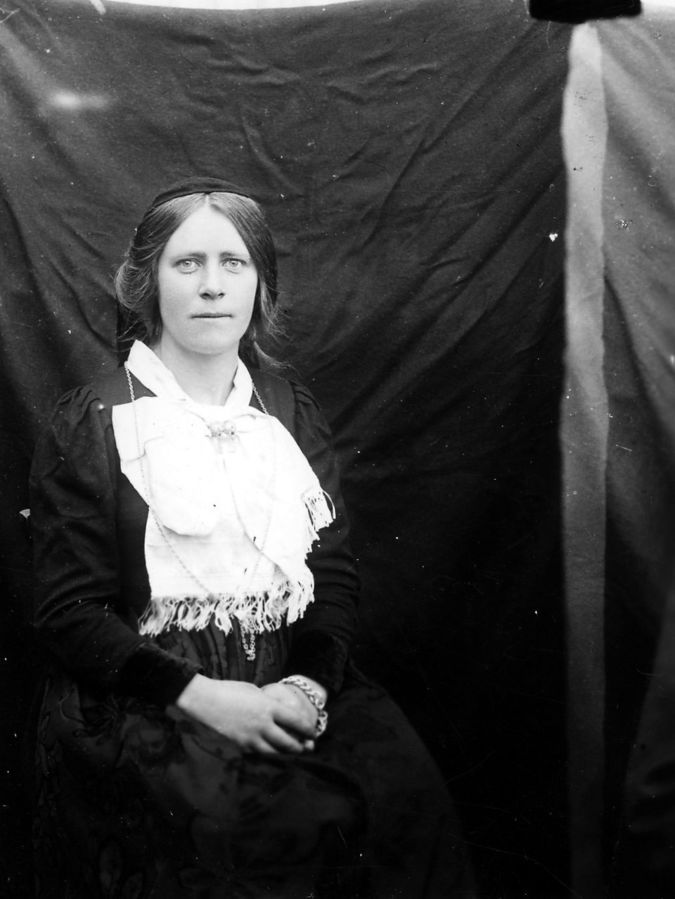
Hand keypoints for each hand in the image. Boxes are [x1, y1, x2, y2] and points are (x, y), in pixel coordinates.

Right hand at [174, 675, 316, 754]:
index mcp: (268, 707)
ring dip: (286, 754)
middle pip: (287, 741)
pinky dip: (269, 753)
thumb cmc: (231, 690)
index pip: (295, 721)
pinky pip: (259, 752)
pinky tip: (273, 753)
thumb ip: (268, 704)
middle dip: (300, 747)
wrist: (206, 701)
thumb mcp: (255, 692)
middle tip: (308, 749)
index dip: (306, 729)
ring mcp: (251, 737)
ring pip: (274, 751)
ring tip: (294, 754)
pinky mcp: (240, 745)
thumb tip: (277, 712)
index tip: (313, 733)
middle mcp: (262, 724)